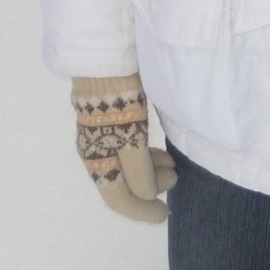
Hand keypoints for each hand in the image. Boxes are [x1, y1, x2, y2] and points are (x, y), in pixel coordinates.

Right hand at [71, 75, 176, 223]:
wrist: (104, 55)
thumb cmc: (118, 95)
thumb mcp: (132, 134)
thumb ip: (139, 168)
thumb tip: (147, 195)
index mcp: (97, 158)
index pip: (118, 198)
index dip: (141, 211)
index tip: (164, 213)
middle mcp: (94, 152)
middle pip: (122, 185)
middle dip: (150, 189)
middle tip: (175, 179)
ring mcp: (99, 136)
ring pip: (126, 167)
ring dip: (149, 172)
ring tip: (172, 165)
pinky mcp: (107, 121)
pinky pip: (126, 151)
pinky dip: (143, 158)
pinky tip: (159, 152)